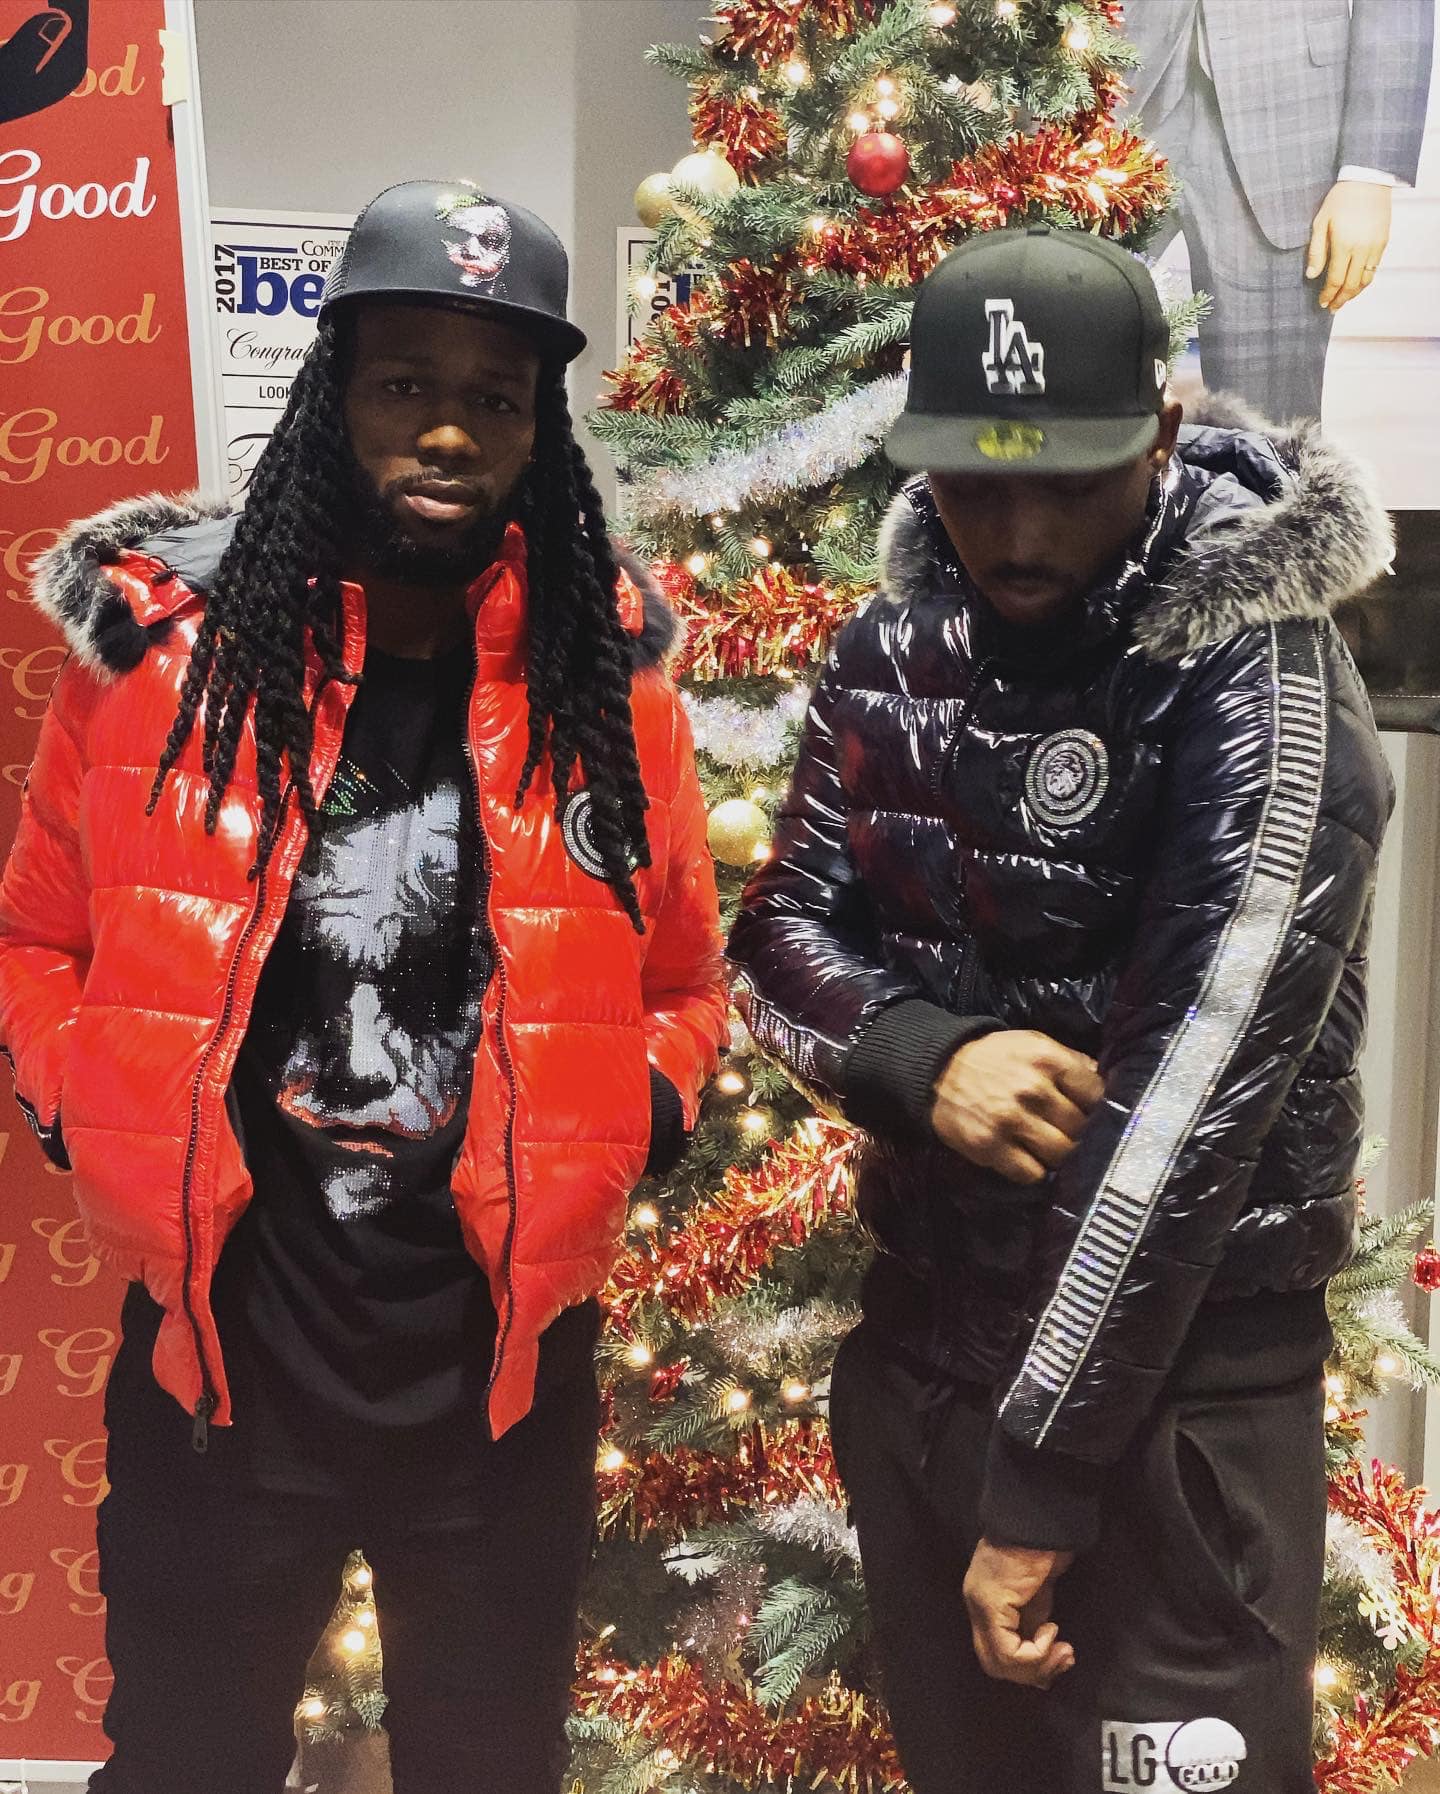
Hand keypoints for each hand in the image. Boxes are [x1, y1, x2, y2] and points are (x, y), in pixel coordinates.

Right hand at [931, 1030, 1102, 1184]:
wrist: (938, 1070)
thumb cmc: (992, 1057)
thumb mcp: (1032, 1043)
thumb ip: (1069, 1060)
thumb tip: (1102, 1081)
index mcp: (1048, 1060)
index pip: (1095, 1094)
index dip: (1095, 1105)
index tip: (1087, 1110)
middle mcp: (1033, 1090)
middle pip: (1080, 1127)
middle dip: (1076, 1131)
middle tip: (1065, 1131)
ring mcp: (1011, 1120)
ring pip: (1061, 1154)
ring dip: (1057, 1154)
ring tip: (1048, 1147)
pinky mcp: (990, 1147)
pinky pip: (1031, 1173)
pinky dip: (1033, 1170)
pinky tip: (1027, 1158)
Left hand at [963, 1538, 1075, 1686]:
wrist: (1038, 1518)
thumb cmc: (1042, 1546)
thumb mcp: (1039, 1593)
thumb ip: (1033, 1621)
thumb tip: (1043, 1654)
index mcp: (986, 1603)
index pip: (997, 1653)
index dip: (1029, 1667)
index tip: (1060, 1657)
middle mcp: (976, 1606)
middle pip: (995, 1664)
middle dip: (1033, 1672)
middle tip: (1063, 1660)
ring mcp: (980, 1604)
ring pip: (999, 1663)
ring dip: (1037, 1666)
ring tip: (1061, 1648)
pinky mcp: (990, 1603)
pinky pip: (1008, 1651)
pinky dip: (1035, 1652)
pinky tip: (1051, 1630)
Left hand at [1306, 181, 1392, 311]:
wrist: (1368, 180)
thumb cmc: (1340, 199)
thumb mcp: (1320, 222)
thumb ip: (1316, 251)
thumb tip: (1311, 275)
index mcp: (1344, 245)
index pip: (1336, 279)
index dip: (1328, 294)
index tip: (1322, 303)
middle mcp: (1362, 249)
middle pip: (1352, 285)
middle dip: (1341, 299)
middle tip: (1332, 308)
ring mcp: (1375, 246)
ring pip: (1366, 279)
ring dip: (1354, 293)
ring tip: (1343, 299)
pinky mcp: (1383, 242)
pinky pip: (1374, 268)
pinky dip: (1365, 280)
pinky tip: (1356, 283)